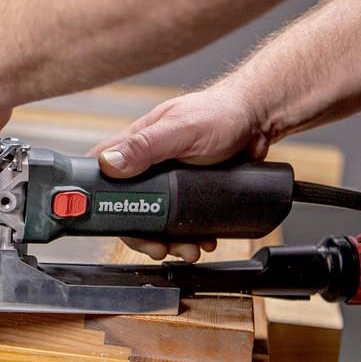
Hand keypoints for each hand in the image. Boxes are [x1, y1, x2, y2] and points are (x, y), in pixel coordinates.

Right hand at [88, 85, 270, 261]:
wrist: (258, 122)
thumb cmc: (221, 113)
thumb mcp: (181, 130)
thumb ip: (146, 146)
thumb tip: (109, 163)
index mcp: (136, 145)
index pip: (103, 175)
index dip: (102, 202)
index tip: (115, 224)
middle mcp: (148, 165)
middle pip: (131, 208)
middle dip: (144, 234)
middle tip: (158, 247)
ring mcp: (170, 181)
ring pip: (157, 219)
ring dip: (169, 241)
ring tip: (188, 248)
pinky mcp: (190, 192)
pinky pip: (182, 221)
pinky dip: (190, 236)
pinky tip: (202, 240)